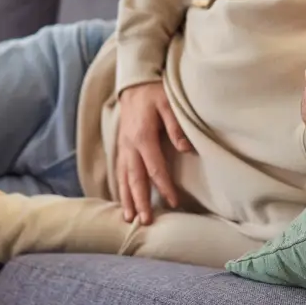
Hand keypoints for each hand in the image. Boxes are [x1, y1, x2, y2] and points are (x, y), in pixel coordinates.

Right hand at [116, 81, 191, 224]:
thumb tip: (186, 149)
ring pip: (123, 177)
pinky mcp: (121, 146)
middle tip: (145, 221)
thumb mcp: (169, 104)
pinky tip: (123, 199)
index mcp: (143, 137)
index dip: (165, 187)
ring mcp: (123, 147)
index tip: (173, 202)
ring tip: (129, 218)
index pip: (155, 168)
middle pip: (135, 179)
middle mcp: (130, 146)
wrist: (134, 83)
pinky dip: (120, 187)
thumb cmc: (154, 93)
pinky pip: (119, 171)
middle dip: (140, 201)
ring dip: (126, 198)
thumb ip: (176, 127)